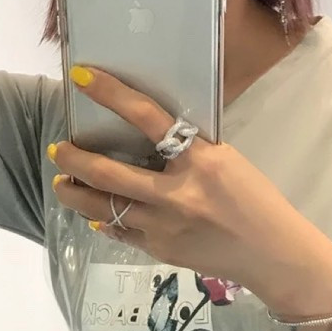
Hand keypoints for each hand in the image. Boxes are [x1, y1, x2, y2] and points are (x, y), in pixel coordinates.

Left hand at [49, 66, 318, 301]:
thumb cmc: (256, 198)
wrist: (273, 254)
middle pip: (108, 173)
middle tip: (59, 148)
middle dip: (75, 159)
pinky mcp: (159, 251)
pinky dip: (102, 219)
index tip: (80, 76)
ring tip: (62, 182)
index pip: (146, 117)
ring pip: (103, 207)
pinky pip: (119, 232)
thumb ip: (189, 148)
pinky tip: (93, 213)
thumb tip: (150, 136)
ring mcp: (164, 227)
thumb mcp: (227, 160)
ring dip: (75, 193)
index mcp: (200, 160)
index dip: (110, 93)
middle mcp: (176, 194)